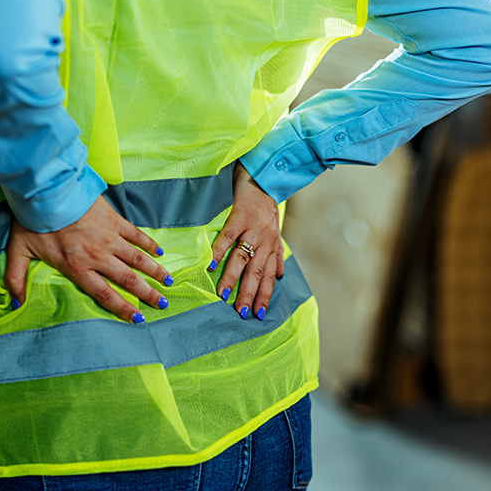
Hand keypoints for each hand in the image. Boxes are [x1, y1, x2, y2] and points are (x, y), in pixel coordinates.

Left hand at [4, 196, 173, 322]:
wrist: (48, 189)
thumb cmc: (32, 220)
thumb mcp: (18, 251)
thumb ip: (16, 279)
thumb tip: (15, 304)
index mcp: (77, 267)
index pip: (104, 294)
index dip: (122, 308)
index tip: (138, 318)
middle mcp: (98, 256)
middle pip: (128, 279)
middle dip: (147, 293)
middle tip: (163, 304)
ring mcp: (109, 237)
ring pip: (137, 259)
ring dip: (154, 271)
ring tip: (168, 281)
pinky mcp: (114, 220)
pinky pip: (136, 235)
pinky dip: (148, 244)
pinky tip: (159, 252)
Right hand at [210, 163, 285, 320]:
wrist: (263, 175)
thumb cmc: (266, 206)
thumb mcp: (276, 230)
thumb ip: (277, 253)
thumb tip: (280, 276)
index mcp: (271, 246)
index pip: (268, 276)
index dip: (265, 295)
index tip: (260, 315)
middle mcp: (264, 240)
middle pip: (256, 272)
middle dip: (249, 295)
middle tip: (242, 314)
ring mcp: (252, 228)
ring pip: (242, 258)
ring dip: (233, 278)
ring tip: (224, 295)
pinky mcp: (239, 216)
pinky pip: (227, 237)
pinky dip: (218, 251)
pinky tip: (210, 265)